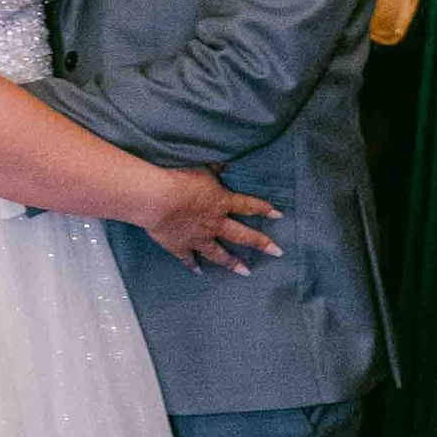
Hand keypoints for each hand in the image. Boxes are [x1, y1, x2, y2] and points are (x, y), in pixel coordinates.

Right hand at [142, 169, 281, 273]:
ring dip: (232, 263)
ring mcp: (198, 238)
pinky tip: (199, 272)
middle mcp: (214, 223)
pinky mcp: (180, 246)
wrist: (157, 199)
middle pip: (242, 235)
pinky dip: (194, 265)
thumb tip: (225, 164)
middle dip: (261, 243)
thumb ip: (215, 168)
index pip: (249, 206)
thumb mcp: (201, 167)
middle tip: (277, 252)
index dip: (265, 209)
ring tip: (245, 272)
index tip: (279, 216)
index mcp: (221, 203)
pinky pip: (189, 259)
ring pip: (219, 254)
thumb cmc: (179, 179)